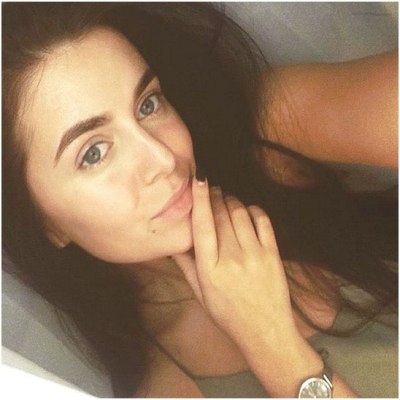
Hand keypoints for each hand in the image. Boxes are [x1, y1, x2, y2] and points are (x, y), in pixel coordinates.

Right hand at [173, 177, 298, 348]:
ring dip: (231, 201)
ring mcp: (255, 254)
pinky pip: (262, 220)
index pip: (202, 224)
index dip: (200, 198)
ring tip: (226, 202)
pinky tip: (247, 211)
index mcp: (209, 268)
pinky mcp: (273, 253)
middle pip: (221, 213)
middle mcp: (231, 258)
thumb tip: (173, 242)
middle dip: (215, 196)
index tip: (199, 178)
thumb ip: (186, 266)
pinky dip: (253, 209)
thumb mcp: (200, 295)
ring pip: (240, 212)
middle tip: (212, 191)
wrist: (265, 332)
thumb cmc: (228, 315)